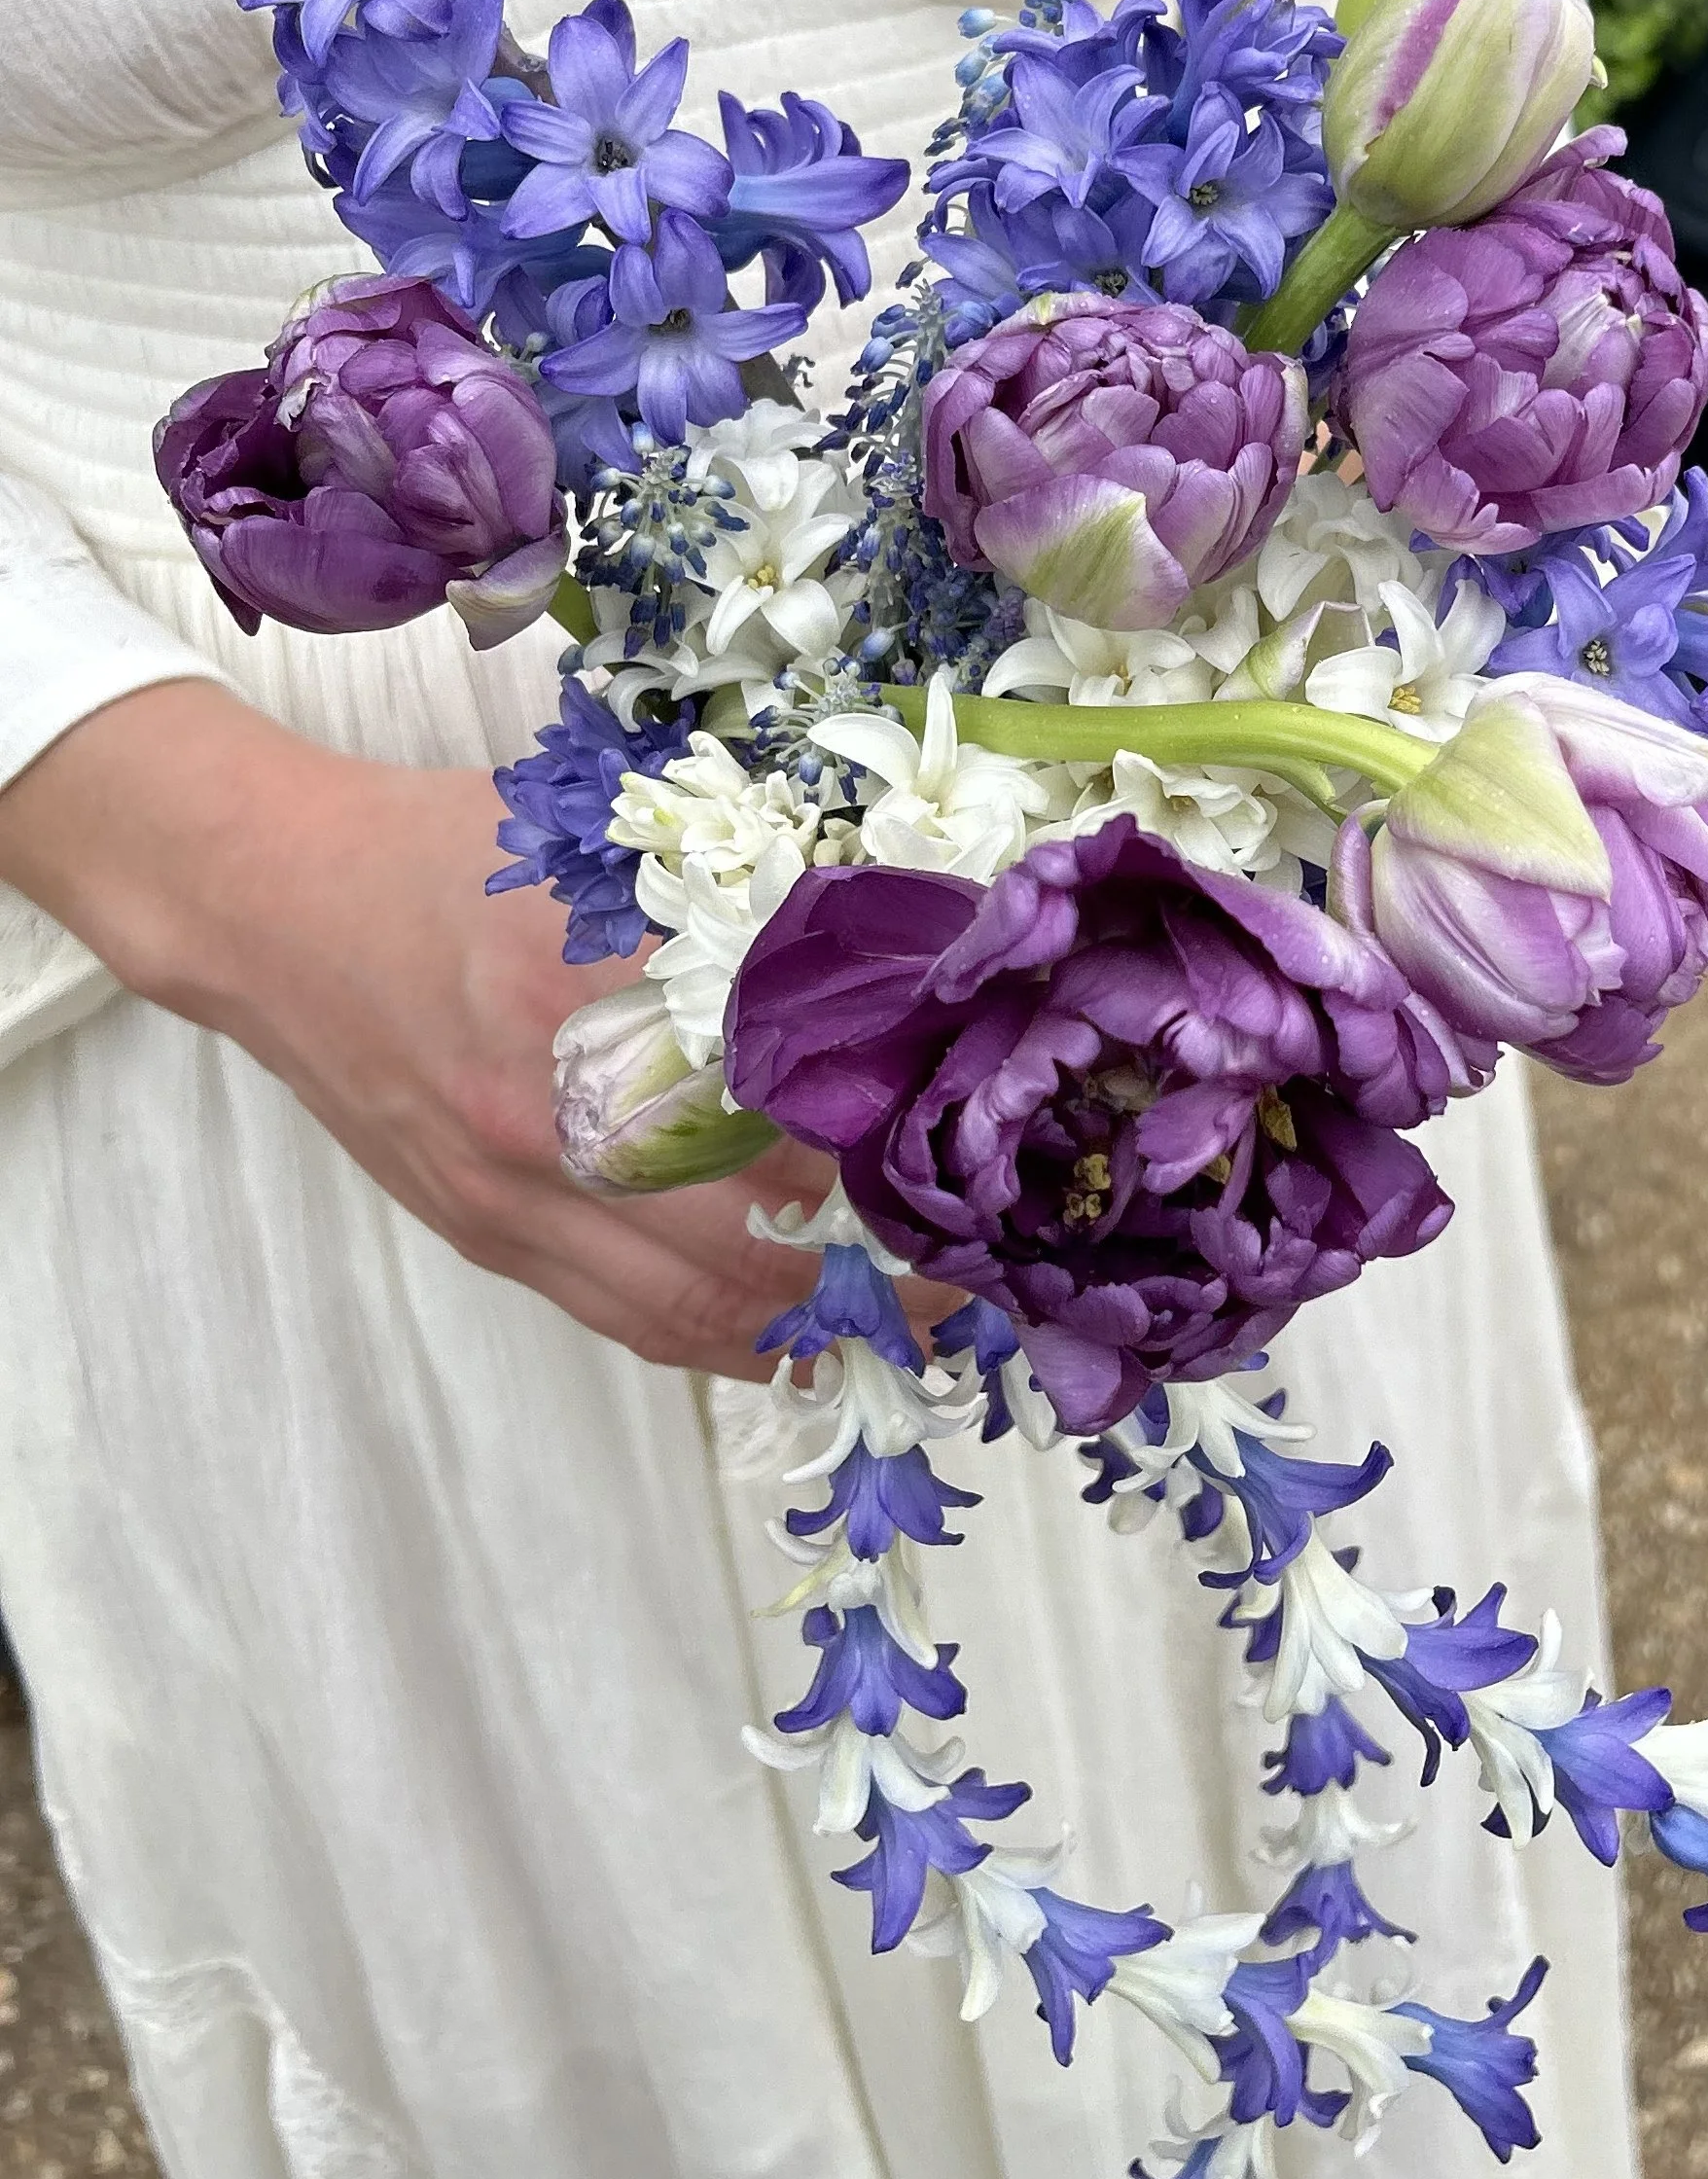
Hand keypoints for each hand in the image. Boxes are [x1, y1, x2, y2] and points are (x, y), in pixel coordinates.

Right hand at [0, 682, 943, 1377]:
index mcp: (591, 998)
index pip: (777, 1105)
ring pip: (689, 1309)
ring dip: (807, 1329)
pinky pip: (622, 1317)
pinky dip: (719, 1338)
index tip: (963, 1158)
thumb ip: (725, 898)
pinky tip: (789, 1330)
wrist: (270, 904)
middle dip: (870, 1273)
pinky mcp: (481, 1233)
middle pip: (748, 1241)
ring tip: (903, 1320)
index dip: (880, 1147)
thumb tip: (882, 943)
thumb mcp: (595, 840)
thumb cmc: (440, 850)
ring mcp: (509, 1194)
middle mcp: (551, 1119)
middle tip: (965, 1268)